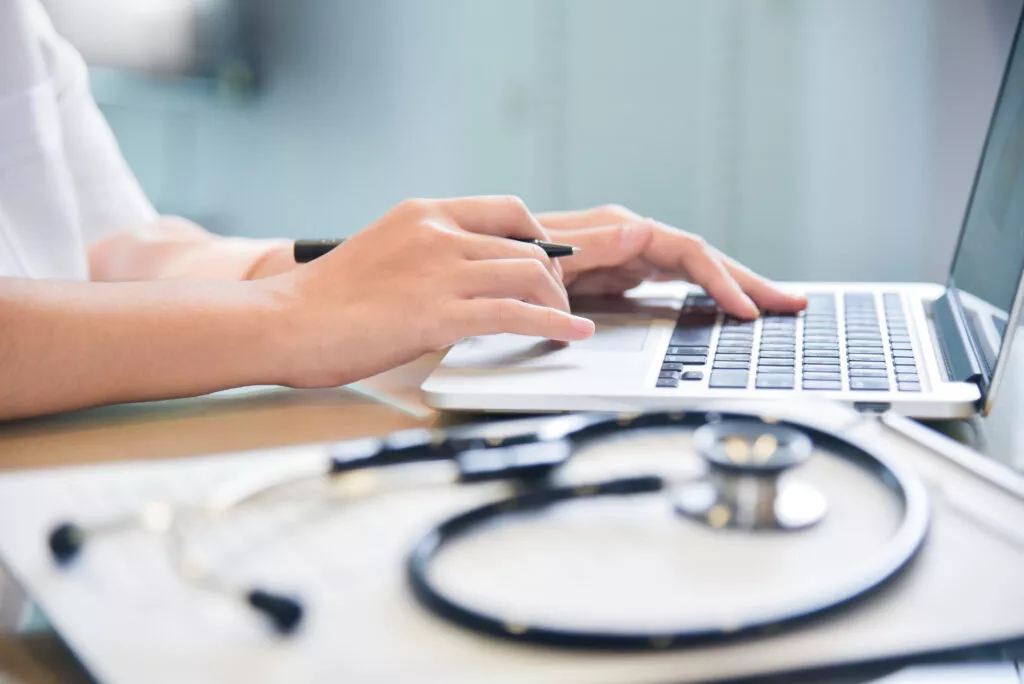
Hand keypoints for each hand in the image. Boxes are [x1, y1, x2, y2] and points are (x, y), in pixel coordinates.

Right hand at [263, 197, 594, 387]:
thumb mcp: (383, 254)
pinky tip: (573, 334)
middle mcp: (438, 233)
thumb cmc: (324, 301)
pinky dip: (554, 325)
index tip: (549, 265)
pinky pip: (516, 314)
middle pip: (528, 246)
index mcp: (424, 213)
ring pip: (529, 275)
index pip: (507, 210)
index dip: (540, 239)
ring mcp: (440, 271)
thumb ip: (426, 255)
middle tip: (557, 303)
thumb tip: (465, 278)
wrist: (283, 322)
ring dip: (557, 303)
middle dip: (555, 278)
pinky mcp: (439, 313)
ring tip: (563, 323)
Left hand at [538, 205, 806, 318]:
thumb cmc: (517, 257)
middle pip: (705, 259)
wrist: (493, 267)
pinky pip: (678, 285)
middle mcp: (634, 240)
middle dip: (750, 281)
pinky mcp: (629, 276)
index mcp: (622, 230)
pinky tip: (730, 311)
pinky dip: (708, 297)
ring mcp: (634, 258)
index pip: (687, 251)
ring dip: (738, 288)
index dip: (720, 280)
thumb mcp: (553, 254)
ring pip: (698, 272)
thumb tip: (644, 230)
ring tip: (779, 306)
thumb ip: (594, 244)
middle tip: (794, 306)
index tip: (747, 310)